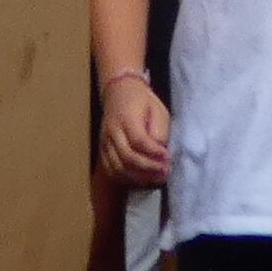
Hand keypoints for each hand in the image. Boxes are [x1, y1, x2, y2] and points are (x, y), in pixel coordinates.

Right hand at [97, 72, 170, 188]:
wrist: (119, 91)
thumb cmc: (142, 102)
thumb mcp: (158, 110)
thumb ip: (160, 132)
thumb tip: (160, 155)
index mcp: (127, 118)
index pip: (138, 141)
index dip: (154, 153)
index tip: (168, 158)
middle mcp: (113, 131)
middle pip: (127, 157)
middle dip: (148, 169)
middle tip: (165, 172)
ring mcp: (105, 142)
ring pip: (118, 168)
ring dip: (138, 177)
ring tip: (156, 178)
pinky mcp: (103, 150)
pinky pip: (111, 170)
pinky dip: (126, 179)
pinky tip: (140, 179)